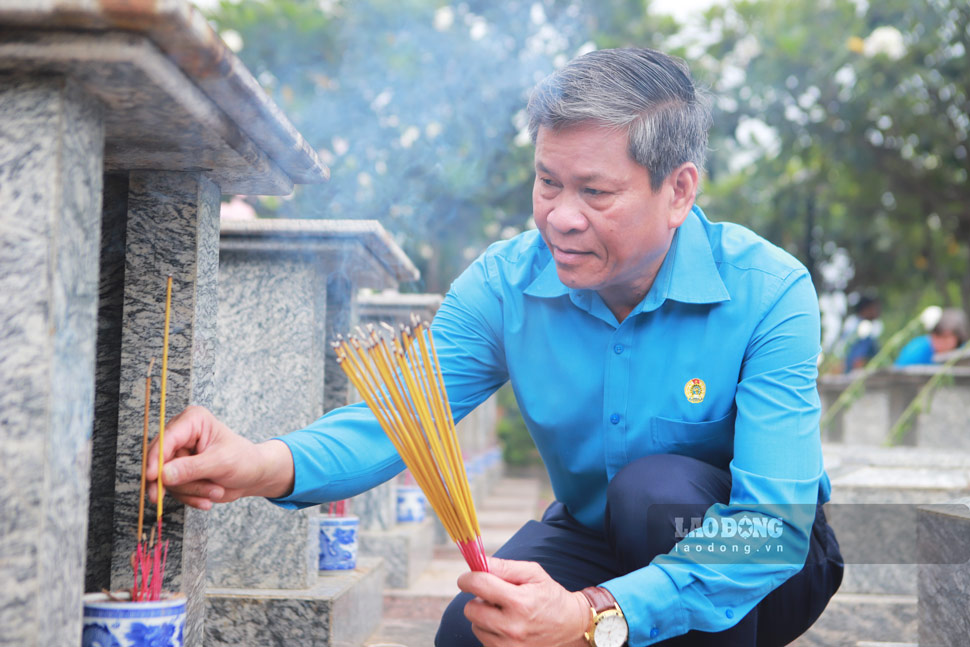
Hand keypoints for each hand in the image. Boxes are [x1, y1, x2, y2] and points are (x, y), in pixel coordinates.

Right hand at [144, 405, 294, 509]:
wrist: (254, 475)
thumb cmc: (244, 460)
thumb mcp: (221, 463)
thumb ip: (192, 468)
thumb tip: (163, 475)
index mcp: (193, 420)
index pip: (167, 438)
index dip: (156, 458)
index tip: (152, 477)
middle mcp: (182, 434)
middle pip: (159, 460)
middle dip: (174, 482)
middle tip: (169, 498)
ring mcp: (179, 455)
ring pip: (165, 479)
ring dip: (190, 491)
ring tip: (215, 491)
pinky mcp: (179, 472)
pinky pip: (173, 489)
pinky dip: (190, 497)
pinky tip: (207, 500)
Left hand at [457, 558, 590, 646]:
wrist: (569, 625)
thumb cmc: (549, 595)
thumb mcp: (533, 573)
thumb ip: (504, 567)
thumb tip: (478, 563)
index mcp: (520, 602)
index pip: (479, 585)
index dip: (468, 578)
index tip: (467, 578)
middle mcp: (512, 627)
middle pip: (470, 609)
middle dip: (477, 599)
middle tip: (493, 596)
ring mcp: (509, 645)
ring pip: (475, 625)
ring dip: (484, 616)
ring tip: (504, 612)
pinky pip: (483, 640)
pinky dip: (490, 631)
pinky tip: (506, 626)